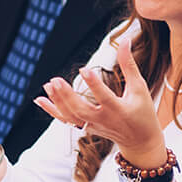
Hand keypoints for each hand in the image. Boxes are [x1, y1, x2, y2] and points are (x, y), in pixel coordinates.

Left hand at [34, 38, 164, 165]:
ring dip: (57, 102)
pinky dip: (52, 111)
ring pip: (71, 116)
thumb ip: (129, 64)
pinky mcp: (86, 127)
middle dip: (67, 97)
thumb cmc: (142, 111)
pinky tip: (39, 100)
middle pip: (81, 111)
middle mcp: (104, 120)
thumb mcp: (139, 88)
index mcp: (119, 110)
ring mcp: (93, 125)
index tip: (84, 69)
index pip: (104, 97)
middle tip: (55, 80)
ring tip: (48, 84)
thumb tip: (125, 40)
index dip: (94, 84)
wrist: (140, 141)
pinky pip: (66, 120)